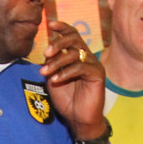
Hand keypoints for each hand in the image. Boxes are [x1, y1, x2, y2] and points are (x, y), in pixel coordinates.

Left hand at [39, 20, 105, 142]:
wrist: (78, 119)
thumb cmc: (67, 100)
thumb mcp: (53, 79)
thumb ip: (51, 64)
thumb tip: (46, 52)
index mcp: (77, 55)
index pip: (72, 34)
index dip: (62, 27)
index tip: (49, 24)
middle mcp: (87, 56)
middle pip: (75, 38)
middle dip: (58, 43)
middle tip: (46, 53)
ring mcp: (93, 64)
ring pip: (75, 53)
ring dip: (57, 61)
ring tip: (45, 72)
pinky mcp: (98, 74)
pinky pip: (81, 67)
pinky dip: (66, 72)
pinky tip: (56, 79)